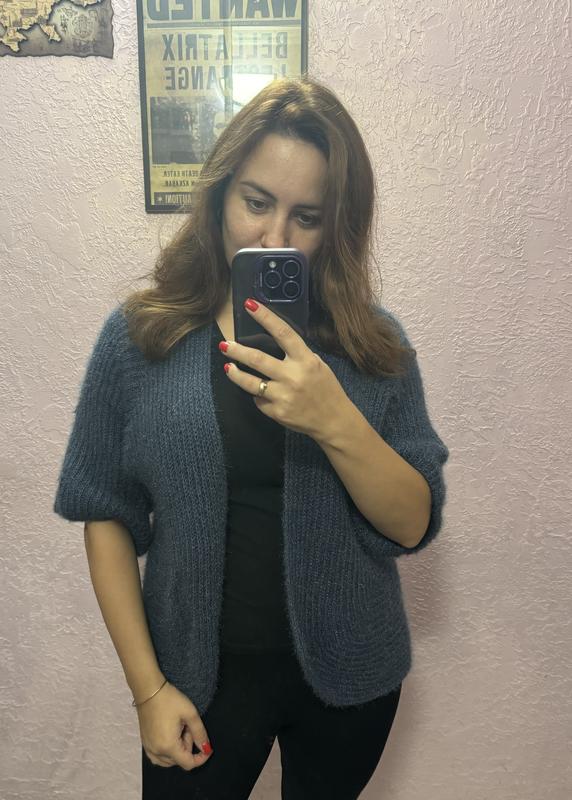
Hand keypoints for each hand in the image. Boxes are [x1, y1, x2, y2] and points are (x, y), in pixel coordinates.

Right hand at [137, 681, 212, 770]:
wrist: (149, 690)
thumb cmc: (170, 699)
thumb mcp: (190, 714)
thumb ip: (200, 733)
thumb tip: (206, 748)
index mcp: (168, 746)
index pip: (188, 764)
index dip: (201, 758)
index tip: (207, 749)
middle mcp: (156, 751)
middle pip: (179, 760)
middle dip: (188, 746)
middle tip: (187, 727)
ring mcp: (149, 748)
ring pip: (169, 760)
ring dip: (178, 749)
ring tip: (179, 728)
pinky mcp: (145, 743)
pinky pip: (158, 756)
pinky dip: (168, 750)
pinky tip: (171, 734)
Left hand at [219, 298, 350, 439]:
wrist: (334, 421)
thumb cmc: (326, 389)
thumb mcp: (318, 365)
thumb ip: (298, 355)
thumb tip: (274, 343)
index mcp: (305, 360)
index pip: (283, 333)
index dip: (265, 317)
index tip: (250, 305)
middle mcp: (293, 376)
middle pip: (258, 359)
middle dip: (237, 351)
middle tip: (224, 345)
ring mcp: (283, 396)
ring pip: (250, 382)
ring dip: (235, 373)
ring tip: (228, 366)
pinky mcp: (277, 412)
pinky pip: (259, 400)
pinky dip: (258, 396)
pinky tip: (262, 394)